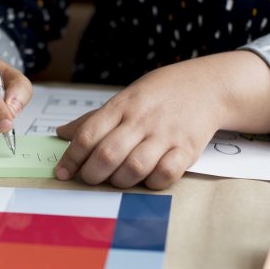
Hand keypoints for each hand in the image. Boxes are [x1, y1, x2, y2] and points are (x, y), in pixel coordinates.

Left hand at [54, 51, 269, 188]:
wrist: (208, 85)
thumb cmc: (159, 94)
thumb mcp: (125, 98)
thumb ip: (95, 119)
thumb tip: (61, 133)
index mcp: (121, 105)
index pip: (88, 134)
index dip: (71, 158)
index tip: (62, 173)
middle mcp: (141, 119)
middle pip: (108, 154)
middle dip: (92, 174)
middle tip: (89, 179)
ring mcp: (165, 134)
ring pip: (134, 168)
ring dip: (119, 181)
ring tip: (116, 180)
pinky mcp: (187, 149)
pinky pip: (166, 174)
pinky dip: (151, 183)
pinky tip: (146, 179)